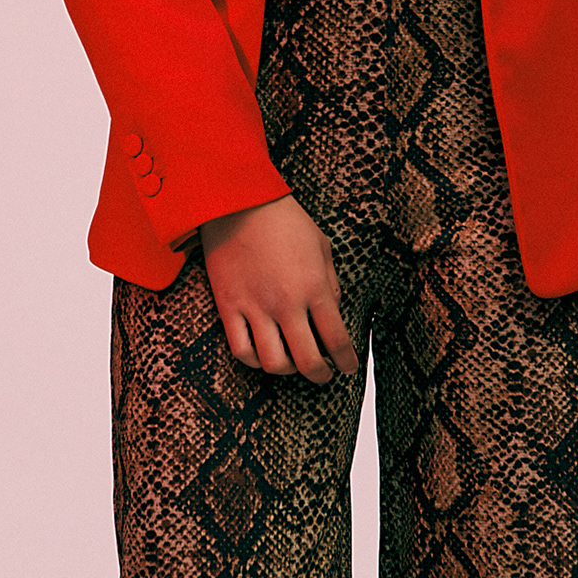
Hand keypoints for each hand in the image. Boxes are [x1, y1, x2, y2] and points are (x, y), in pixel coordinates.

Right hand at [201, 194, 357, 383]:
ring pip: (273, 363)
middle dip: (321, 375)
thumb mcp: (322, 247)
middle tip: (325, 374)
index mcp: (315, 288)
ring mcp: (255, 308)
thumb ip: (331, 284)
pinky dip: (254, 361)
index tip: (348, 367)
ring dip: (288, 370)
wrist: (238, 203)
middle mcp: (286, 304)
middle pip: (307, 361)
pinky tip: (262, 355)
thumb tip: (333, 313)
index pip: (337, 340)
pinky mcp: (229, 307)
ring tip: (293, 364)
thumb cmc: (284, 220)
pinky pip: (241, 350)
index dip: (346, 361)